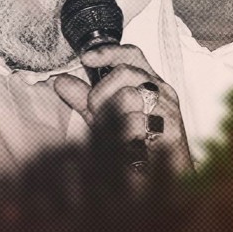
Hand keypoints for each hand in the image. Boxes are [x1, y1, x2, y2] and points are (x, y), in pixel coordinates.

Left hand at [54, 44, 192, 174]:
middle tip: (96, 113)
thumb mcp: (105, 117)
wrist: (168, 179)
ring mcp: (168, 110)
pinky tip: (125, 145)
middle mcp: (161, 91)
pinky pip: (138, 124)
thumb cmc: (137, 145)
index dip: (108, 52)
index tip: (85, 58)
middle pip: (126, 72)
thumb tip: (61, 81)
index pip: (131, 54)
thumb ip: (84, 98)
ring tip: (112, 133)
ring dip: (112, 116)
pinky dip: (124, 136)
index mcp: (149, 82)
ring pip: (130, 96)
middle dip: (102, 91)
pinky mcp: (172, 131)